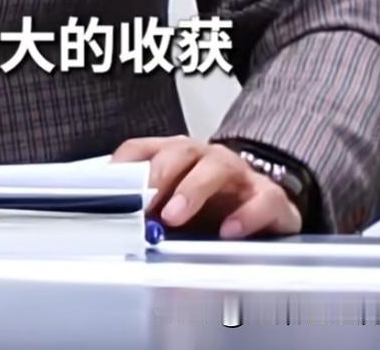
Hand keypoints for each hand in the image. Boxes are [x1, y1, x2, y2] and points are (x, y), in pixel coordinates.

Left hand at [111, 135, 301, 238]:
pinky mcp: (269, 196)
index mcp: (177, 156)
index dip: (125, 165)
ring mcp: (238, 173)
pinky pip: (260, 199)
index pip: (143, 148)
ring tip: (174, 217)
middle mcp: (205, 157)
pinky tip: (229, 232)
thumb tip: (119, 227)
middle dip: (158, 175)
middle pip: (179, 152)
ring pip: (216, 167)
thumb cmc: (213, 204)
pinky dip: (245, 216)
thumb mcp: (175, 204)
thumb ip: (151, 209)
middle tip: (144, 203)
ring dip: (192, 190)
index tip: (110, 185)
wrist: (264, 203)